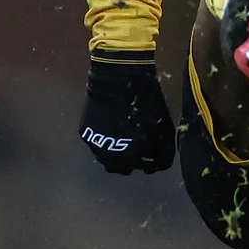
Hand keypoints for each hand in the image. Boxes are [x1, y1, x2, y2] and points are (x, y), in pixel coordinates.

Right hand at [78, 53, 176, 174]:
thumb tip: (159, 162)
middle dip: (133, 160)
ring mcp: (95, 146)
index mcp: (132, 157)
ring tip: (123, 139)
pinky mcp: (85, 134)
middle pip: (125, 168)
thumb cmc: (146, 102)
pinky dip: (104, 141)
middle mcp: (112, 158)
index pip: (148, 168)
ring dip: (116, 154)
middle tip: (138, 146)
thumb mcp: (163, 127)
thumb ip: (162, 150)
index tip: (154, 151)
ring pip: (107, 160)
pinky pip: (97, 144)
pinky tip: (109, 128)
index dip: (153, 160)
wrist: (117, 79)